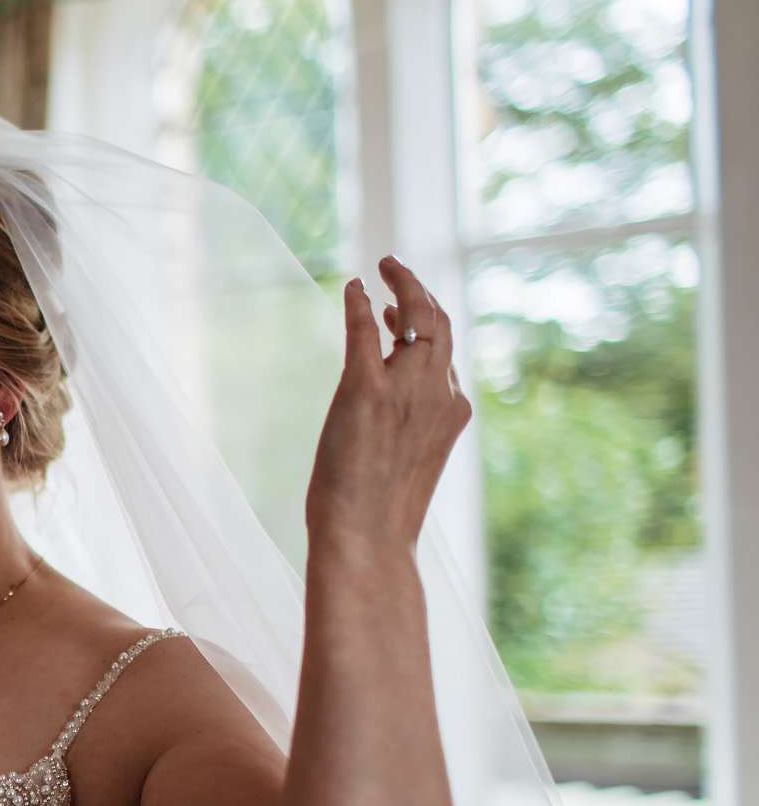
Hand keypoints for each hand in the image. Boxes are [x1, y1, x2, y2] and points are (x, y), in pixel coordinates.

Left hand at [306, 255, 471, 555]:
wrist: (367, 539)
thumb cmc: (380, 518)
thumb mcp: (406, 465)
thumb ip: (408, 432)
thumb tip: (388, 418)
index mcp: (451, 413)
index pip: (443, 354)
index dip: (424, 325)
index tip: (398, 312)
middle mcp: (436, 395)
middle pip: (439, 325)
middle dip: (421, 291)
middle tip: (397, 268)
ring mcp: (405, 390)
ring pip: (416, 318)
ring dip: (403, 285)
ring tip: (386, 266)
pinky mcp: (365, 391)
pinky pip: (364, 334)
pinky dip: (359, 305)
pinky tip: (353, 287)